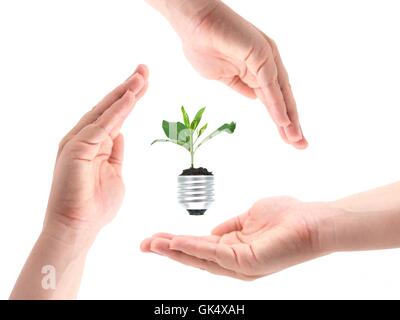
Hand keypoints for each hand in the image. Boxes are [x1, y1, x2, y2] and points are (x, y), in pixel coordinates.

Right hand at [44, 65, 148, 234]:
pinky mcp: (77, 148)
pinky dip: (118, 110)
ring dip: (125, 93)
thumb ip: (115, 153)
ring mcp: (78, 141)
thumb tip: (120, 135)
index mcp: (94, 145)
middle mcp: (84, 138)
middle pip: (109, 107)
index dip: (129, 99)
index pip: (114, 116)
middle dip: (128, 88)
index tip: (144, 83)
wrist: (78, 228)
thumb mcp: (115, 174)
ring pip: (105, 111)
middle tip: (144, 69)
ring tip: (142, 76)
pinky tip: (131, 96)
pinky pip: (102, 125)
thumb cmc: (96, 206)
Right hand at [141, 197, 342, 279]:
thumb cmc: (286, 217)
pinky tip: (176, 242)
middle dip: (169, 251)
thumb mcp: (249, 217)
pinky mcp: (247, 263)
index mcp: (235, 250)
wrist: (313, 221)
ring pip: (201, 259)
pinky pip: (214, 254)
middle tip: (144, 244)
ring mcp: (241, 265)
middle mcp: (235, 262)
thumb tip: (211, 231)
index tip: (156, 237)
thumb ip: (230, 226)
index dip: (177, 243)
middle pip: (195, 257)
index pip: (200, 248)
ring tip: (153, 244)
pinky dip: (193, 248)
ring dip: (175, 251)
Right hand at [148, 0, 306, 147]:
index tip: (287, 137)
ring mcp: (265, 58)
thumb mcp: (222, 77)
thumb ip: (240, 86)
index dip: (280, 118)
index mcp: (257, 69)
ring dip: (289, 118)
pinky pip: (270, 85)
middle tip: (300, 144)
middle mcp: (266, 64)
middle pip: (282, 98)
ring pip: (280, 94)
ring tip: (295, 139)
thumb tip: (254, 98)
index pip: (273, 99)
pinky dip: (277, 104)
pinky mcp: (260, 54)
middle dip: (291, 123)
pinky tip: (283, 122)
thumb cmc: (202, 44)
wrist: (191, 22)